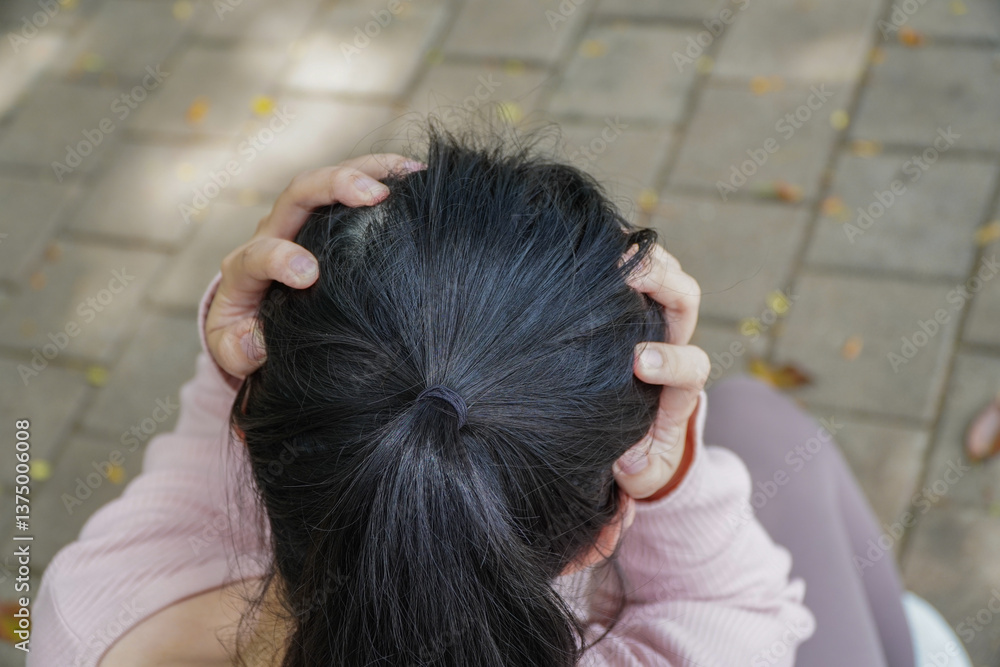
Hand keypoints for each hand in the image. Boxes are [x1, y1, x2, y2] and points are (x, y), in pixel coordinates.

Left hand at [204, 154, 423, 377]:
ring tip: (410, 172)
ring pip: (328, 180)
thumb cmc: (244, 336)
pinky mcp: (325, 218)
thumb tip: (261, 343)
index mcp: (246, 268)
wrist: (249, 315)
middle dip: (334, 187)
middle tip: (375, 195)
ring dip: (366, 171)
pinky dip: (382, 176)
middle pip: (297, 194)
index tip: (309, 275)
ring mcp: (300, 221)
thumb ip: (240, 349)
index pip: (259, 253)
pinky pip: (351, 186)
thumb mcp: (233, 350)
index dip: (281, 257)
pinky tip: (416, 176)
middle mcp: (273, 232)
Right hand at [613, 243, 708, 500]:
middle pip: (686, 299)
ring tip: (605, 247)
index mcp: (679, 386)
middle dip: (663, 283)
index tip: (637, 363)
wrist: (634, 427)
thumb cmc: (634, 450)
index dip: (671, 361)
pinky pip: (632, 263)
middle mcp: (671, 342)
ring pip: (663, 272)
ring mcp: (651, 315)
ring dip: (641, 256)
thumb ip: (639, 473)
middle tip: (626, 275)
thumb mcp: (640, 472)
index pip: (691, 366)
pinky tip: (585, 240)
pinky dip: (615, 248)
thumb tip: (627, 463)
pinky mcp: (628, 298)